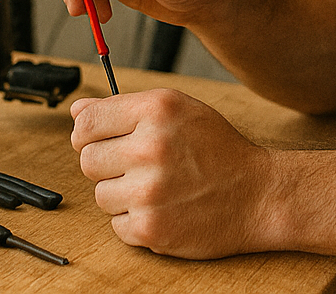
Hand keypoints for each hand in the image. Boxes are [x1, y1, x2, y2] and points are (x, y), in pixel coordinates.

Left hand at [70, 89, 276, 257]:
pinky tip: (164, 209)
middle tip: (140, 167)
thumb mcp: (178, 111)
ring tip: (157, 188)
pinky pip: (117, 225)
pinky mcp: (150, 228)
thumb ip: (124, 108)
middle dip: (108, 165)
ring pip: (100, 194)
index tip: (101, 140)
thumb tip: (77, 111)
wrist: (259, 196)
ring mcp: (149, 191)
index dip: (88, 133)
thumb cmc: (218, 150)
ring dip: (122, 195)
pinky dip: (136, 221)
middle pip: (88, 160)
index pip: (87, 122)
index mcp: (156, 110)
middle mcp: (150, 147)